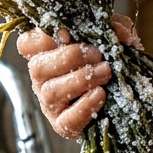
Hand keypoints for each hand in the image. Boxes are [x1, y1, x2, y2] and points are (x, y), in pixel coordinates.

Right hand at [17, 13, 141, 138]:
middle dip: (69, 57)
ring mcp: (50, 104)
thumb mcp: (113, 40)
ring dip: (80, 79)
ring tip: (105, 72)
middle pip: (37, 67)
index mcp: (46, 55)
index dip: (41, 37)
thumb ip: (115, 27)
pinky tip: (101, 94)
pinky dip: (85, 106)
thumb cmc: (110, 65)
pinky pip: (67, 119)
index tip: (67, 33)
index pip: (26, 44)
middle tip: (98, 55)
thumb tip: (119, 32)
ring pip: (51, 92)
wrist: (126, 102)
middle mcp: (43, 80)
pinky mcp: (64, 125)